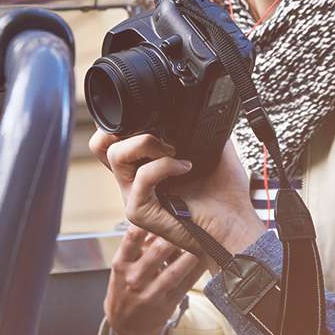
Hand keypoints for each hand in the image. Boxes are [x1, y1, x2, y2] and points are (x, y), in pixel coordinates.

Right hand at [90, 130, 263, 268]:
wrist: (234, 226)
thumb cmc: (224, 197)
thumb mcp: (213, 151)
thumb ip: (201, 130)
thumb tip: (205, 108)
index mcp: (143, 168)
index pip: (110, 141)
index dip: (121, 124)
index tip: (152, 118)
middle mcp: (132, 182)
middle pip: (100, 145)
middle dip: (126, 128)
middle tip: (160, 137)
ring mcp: (133, 197)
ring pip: (115, 155)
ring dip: (146, 143)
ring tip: (174, 151)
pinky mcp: (139, 212)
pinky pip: (141, 177)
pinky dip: (164, 166)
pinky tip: (185, 167)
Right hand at [104, 225, 203, 334]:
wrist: (125, 325)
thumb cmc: (125, 287)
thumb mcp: (123, 265)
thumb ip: (137, 244)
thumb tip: (157, 220)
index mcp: (121, 264)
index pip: (132, 238)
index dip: (147, 222)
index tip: (162, 210)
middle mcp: (134, 279)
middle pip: (158, 252)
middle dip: (175, 236)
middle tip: (188, 221)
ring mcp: (151, 293)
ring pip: (175, 270)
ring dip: (190, 253)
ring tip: (201, 238)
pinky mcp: (167, 303)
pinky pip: (186, 284)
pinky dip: (197, 269)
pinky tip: (206, 256)